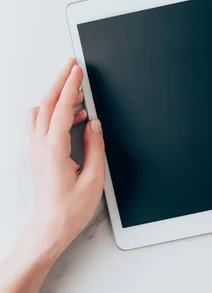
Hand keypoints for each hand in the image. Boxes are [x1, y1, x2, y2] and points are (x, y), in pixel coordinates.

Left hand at [0, 59, 105, 292]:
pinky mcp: (39, 154)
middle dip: (59, 81)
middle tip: (71, 66)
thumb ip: (94, 147)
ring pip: (41, 112)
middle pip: (46, 103)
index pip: (61, 108)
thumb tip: (93, 124)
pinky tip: (73, 115)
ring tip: (77, 91)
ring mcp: (37, 149)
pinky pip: (42, 124)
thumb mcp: (93, 177)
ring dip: (57, 96)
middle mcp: (41, 146)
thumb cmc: (69, 208)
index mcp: (54, 149)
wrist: (49, 226)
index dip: (70, 86)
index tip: (76, 69)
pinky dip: (55, 112)